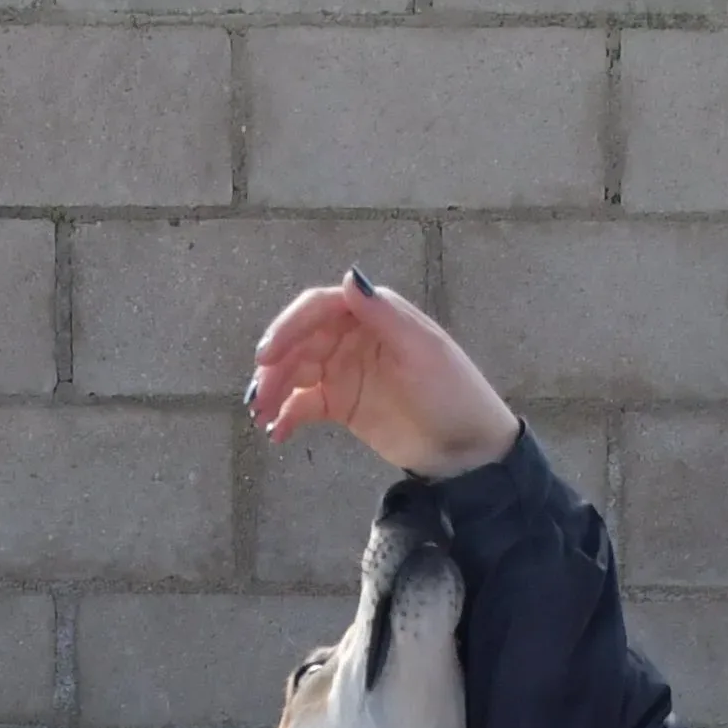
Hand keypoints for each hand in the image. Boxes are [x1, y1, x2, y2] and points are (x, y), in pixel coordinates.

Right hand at [246, 277, 517, 478]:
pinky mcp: (342, 404)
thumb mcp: (423, 351)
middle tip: (258, 395)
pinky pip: (303, 404)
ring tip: (261, 416)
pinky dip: (286, 416)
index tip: (267, 355)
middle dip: (275, 365)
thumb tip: (348, 276)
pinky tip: (277, 433)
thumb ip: (383, 315)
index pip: (318, 308)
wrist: (469, 451)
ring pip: (295, 372)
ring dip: (274, 391)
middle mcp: (353, 336)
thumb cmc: (453, 394)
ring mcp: (345, 371)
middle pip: (300, 341)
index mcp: (374, 314)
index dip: (288, 327)